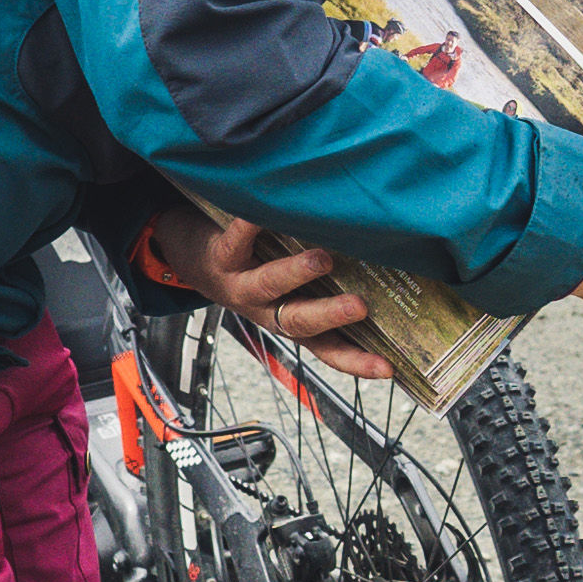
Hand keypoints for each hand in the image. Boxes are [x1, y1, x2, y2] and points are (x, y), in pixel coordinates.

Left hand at [167, 210, 390, 380]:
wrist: (194, 261)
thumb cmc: (256, 272)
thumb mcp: (290, 292)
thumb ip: (324, 288)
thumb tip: (382, 277)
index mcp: (290, 321)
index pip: (328, 349)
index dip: (356, 361)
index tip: (388, 367)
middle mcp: (267, 311)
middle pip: (300, 321)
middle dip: (330, 315)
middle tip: (360, 307)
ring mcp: (242, 287)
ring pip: (268, 285)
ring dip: (295, 274)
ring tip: (321, 259)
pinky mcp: (221, 258)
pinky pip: (235, 242)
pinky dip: (248, 226)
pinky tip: (261, 214)